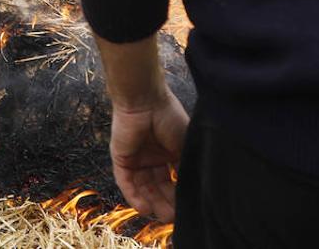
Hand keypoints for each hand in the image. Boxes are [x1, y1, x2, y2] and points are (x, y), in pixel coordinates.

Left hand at [109, 88, 187, 222]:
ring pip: (144, 187)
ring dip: (152, 203)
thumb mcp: (184, 146)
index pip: (174, 179)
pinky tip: (144, 208)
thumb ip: (186, 167)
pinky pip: (126, 182)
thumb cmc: (168, 117)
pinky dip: (134, 196)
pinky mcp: (120, 158)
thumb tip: (197, 191)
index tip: (190, 208)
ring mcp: (136, 158)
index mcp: (168, 153)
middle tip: (176, 218)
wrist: (145, 100)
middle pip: (159, 187)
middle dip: (167, 203)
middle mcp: (152, 157)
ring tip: (163, 217)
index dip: (180, 195)